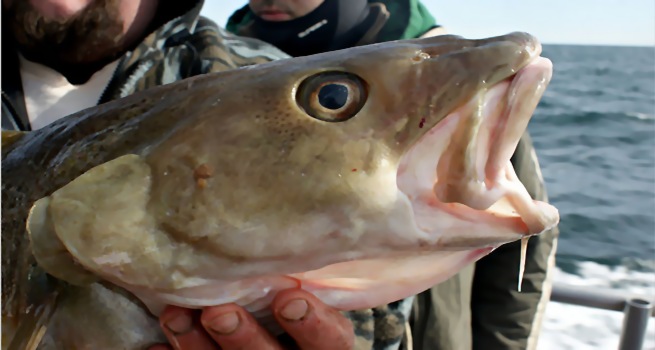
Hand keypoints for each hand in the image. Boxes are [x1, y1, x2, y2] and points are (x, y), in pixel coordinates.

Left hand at [148, 288, 353, 349]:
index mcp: (322, 342)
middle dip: (244, 336)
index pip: (330, 340)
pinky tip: (155, 345)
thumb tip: (288, 229)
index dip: (312, 323)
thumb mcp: (309, 290)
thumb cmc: (293, 300)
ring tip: (175, 316)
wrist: (275, 335)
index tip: (289, 297)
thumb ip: (303, 276)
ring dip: (197, 346)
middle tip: (219, 312)